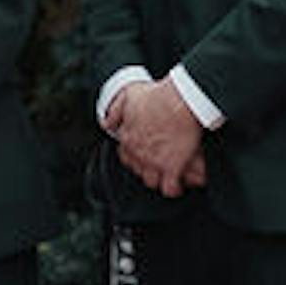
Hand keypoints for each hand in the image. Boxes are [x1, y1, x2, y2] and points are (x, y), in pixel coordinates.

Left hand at [105, 76, 210, 198]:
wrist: (179, 101)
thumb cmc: (157, 96)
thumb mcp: (128, 96)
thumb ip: (116, 111)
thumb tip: (106, 123)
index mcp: (127, 137)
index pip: (125, 156)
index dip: (134, 157)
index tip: (142, 154)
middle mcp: (138, 153)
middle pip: (138, 171)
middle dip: (147, 169)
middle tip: (157, 165)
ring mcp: (154, 162)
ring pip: (151, 182)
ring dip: (159, 180)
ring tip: (168, 177)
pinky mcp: (172, 168)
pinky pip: (170, 188)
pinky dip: (174, 188)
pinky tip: (179, 184)